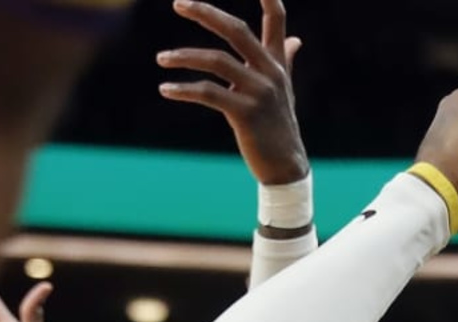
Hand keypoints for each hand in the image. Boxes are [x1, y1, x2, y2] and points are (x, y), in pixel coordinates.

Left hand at [158, 0, 308, 187]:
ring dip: (183, 57)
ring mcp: (258, 93)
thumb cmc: (280, 127)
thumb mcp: (286, 91)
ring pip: (215, 61)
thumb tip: (296, 40)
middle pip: (235, 29)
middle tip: (178, 3)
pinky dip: (183, 89)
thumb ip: (285, 61)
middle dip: (205, 13)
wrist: (286, 168)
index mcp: (275, 64)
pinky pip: (208, 93)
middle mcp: (269, 73)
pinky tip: (166, 89)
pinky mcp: (245, 114)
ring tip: (161, 59)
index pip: (276, 20)